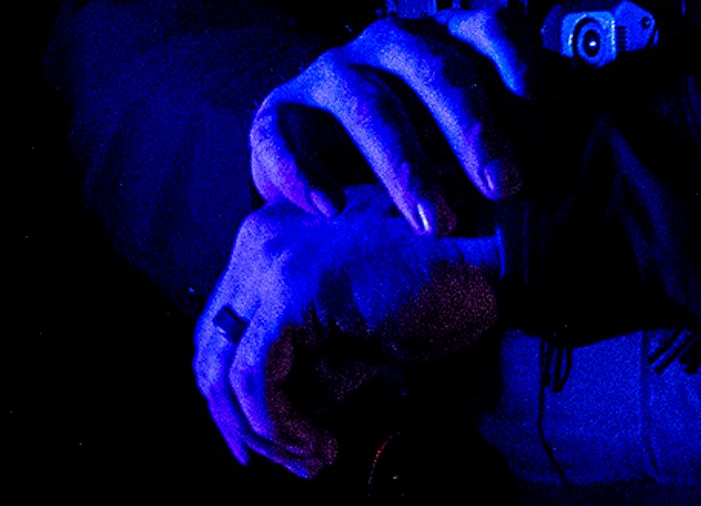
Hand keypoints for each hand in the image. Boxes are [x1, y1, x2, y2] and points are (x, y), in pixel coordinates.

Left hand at [192, 190, 501, 474]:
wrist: (491, 258)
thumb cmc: (434, 291)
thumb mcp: (351, 334)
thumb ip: (304, 366)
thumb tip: (264, 429)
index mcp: (269, 238)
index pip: (220, 330)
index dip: (234, 398)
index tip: (267, 444)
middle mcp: (258, 240)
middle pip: (209, 350)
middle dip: (239, 421)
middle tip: (284, 462)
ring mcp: (271, 262)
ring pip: (225, 371)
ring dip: (266, 432)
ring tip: (315, 456)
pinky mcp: (292, 291)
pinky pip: (257, 379)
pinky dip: (281, 424)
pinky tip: (322, 442)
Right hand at [251, 11, 544, 234]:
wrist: (328, 169)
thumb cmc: (422, 150)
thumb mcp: (471, 142)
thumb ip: (516, 144)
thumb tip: (580, 176)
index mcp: (447, 39)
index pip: (491, 26)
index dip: (520, 65)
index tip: (547, 120)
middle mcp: (389, 43)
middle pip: (434, 68)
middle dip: (473, 130)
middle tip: (506, 186)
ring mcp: (331, 73)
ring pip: (367, 104)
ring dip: (405, 164)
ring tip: (435, 220)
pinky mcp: (278, 113)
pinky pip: (282, 136)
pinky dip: (304, 172)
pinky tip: (331, 209)